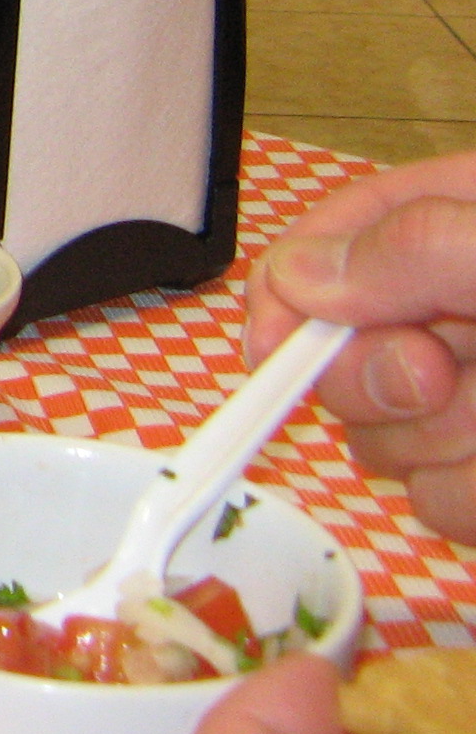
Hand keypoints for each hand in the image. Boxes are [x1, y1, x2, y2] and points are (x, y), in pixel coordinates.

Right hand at [249, 151, 475, 544]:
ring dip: (444, 457)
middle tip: (449, 379)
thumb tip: (299, 279)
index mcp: (461, 226)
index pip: (329, 244)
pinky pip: (439, 507)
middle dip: (380, 386)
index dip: (286, 296)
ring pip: (388, 450)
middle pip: (340, 357)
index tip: (277, 350)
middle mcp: (459, 315)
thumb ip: (420, 249)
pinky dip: (474, 503)